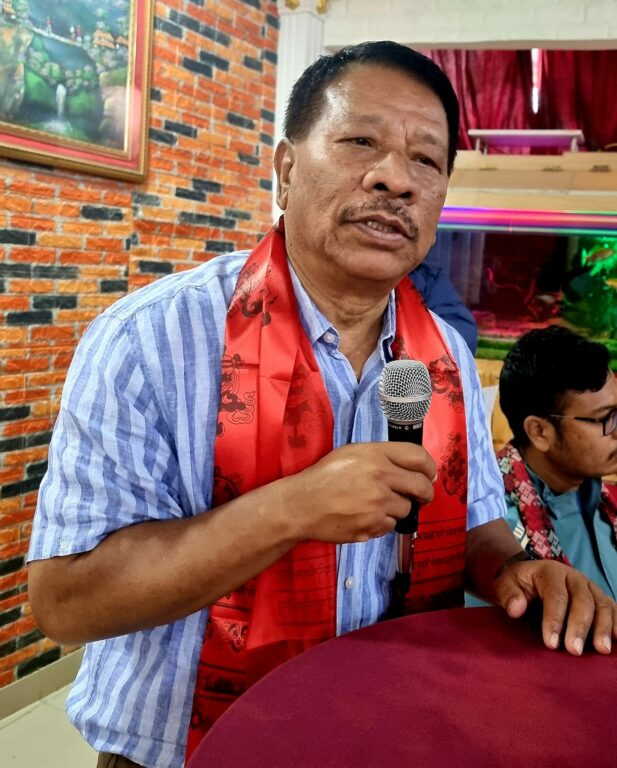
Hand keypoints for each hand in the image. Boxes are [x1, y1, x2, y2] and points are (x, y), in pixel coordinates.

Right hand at [281, 442, 436, 543]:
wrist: (302, 505)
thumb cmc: (325, 476)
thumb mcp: (352, 454)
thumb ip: (383, 457)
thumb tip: (415, 470)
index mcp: (375, 455)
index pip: (419, 457)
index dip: (430, 467)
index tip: (429, 475)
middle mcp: (380, 478)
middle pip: (421, 487)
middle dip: (425, 493)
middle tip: (421, 496)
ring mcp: (377, 504)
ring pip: (406, 509)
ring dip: (396, 508)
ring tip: (374, 504)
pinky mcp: (372, 526)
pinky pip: (390, 525)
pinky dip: (382, 523)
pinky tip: (364, 516)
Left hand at [494, 559, 616, 654]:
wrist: (529, 576)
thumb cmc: (518, 584)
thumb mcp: (505, 584)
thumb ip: (508, 594)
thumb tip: (516, 609)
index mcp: (550, 571)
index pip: (555, 595)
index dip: (554, 619)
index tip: (551, 643)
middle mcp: (574, 577)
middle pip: (582, 601)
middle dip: (579, 626)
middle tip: (574, 650)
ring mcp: (589, 587)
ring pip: (602, 605)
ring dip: (603, 628)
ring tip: (601, 650)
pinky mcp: (599, 597)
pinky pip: (613, 608)